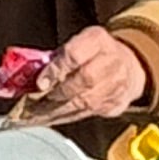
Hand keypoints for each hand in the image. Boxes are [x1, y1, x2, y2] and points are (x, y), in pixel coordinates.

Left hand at [17, 25, 150, 125]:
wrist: (131, 66)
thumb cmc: (95, 53)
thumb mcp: (78, 42)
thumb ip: (57, 57)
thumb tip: (28, 76)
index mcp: (98, 40)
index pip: (75, 55)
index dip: (56, 70)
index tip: (40, 83)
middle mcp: (112, 62)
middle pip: (83, 81)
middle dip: (57, 94)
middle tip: (35, 102)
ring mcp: (117, 85)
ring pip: (85, 102)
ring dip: (57, 110)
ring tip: (35, 115)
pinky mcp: (115, 104)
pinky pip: (87, 114)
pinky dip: (65, 118)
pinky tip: (49, 119)